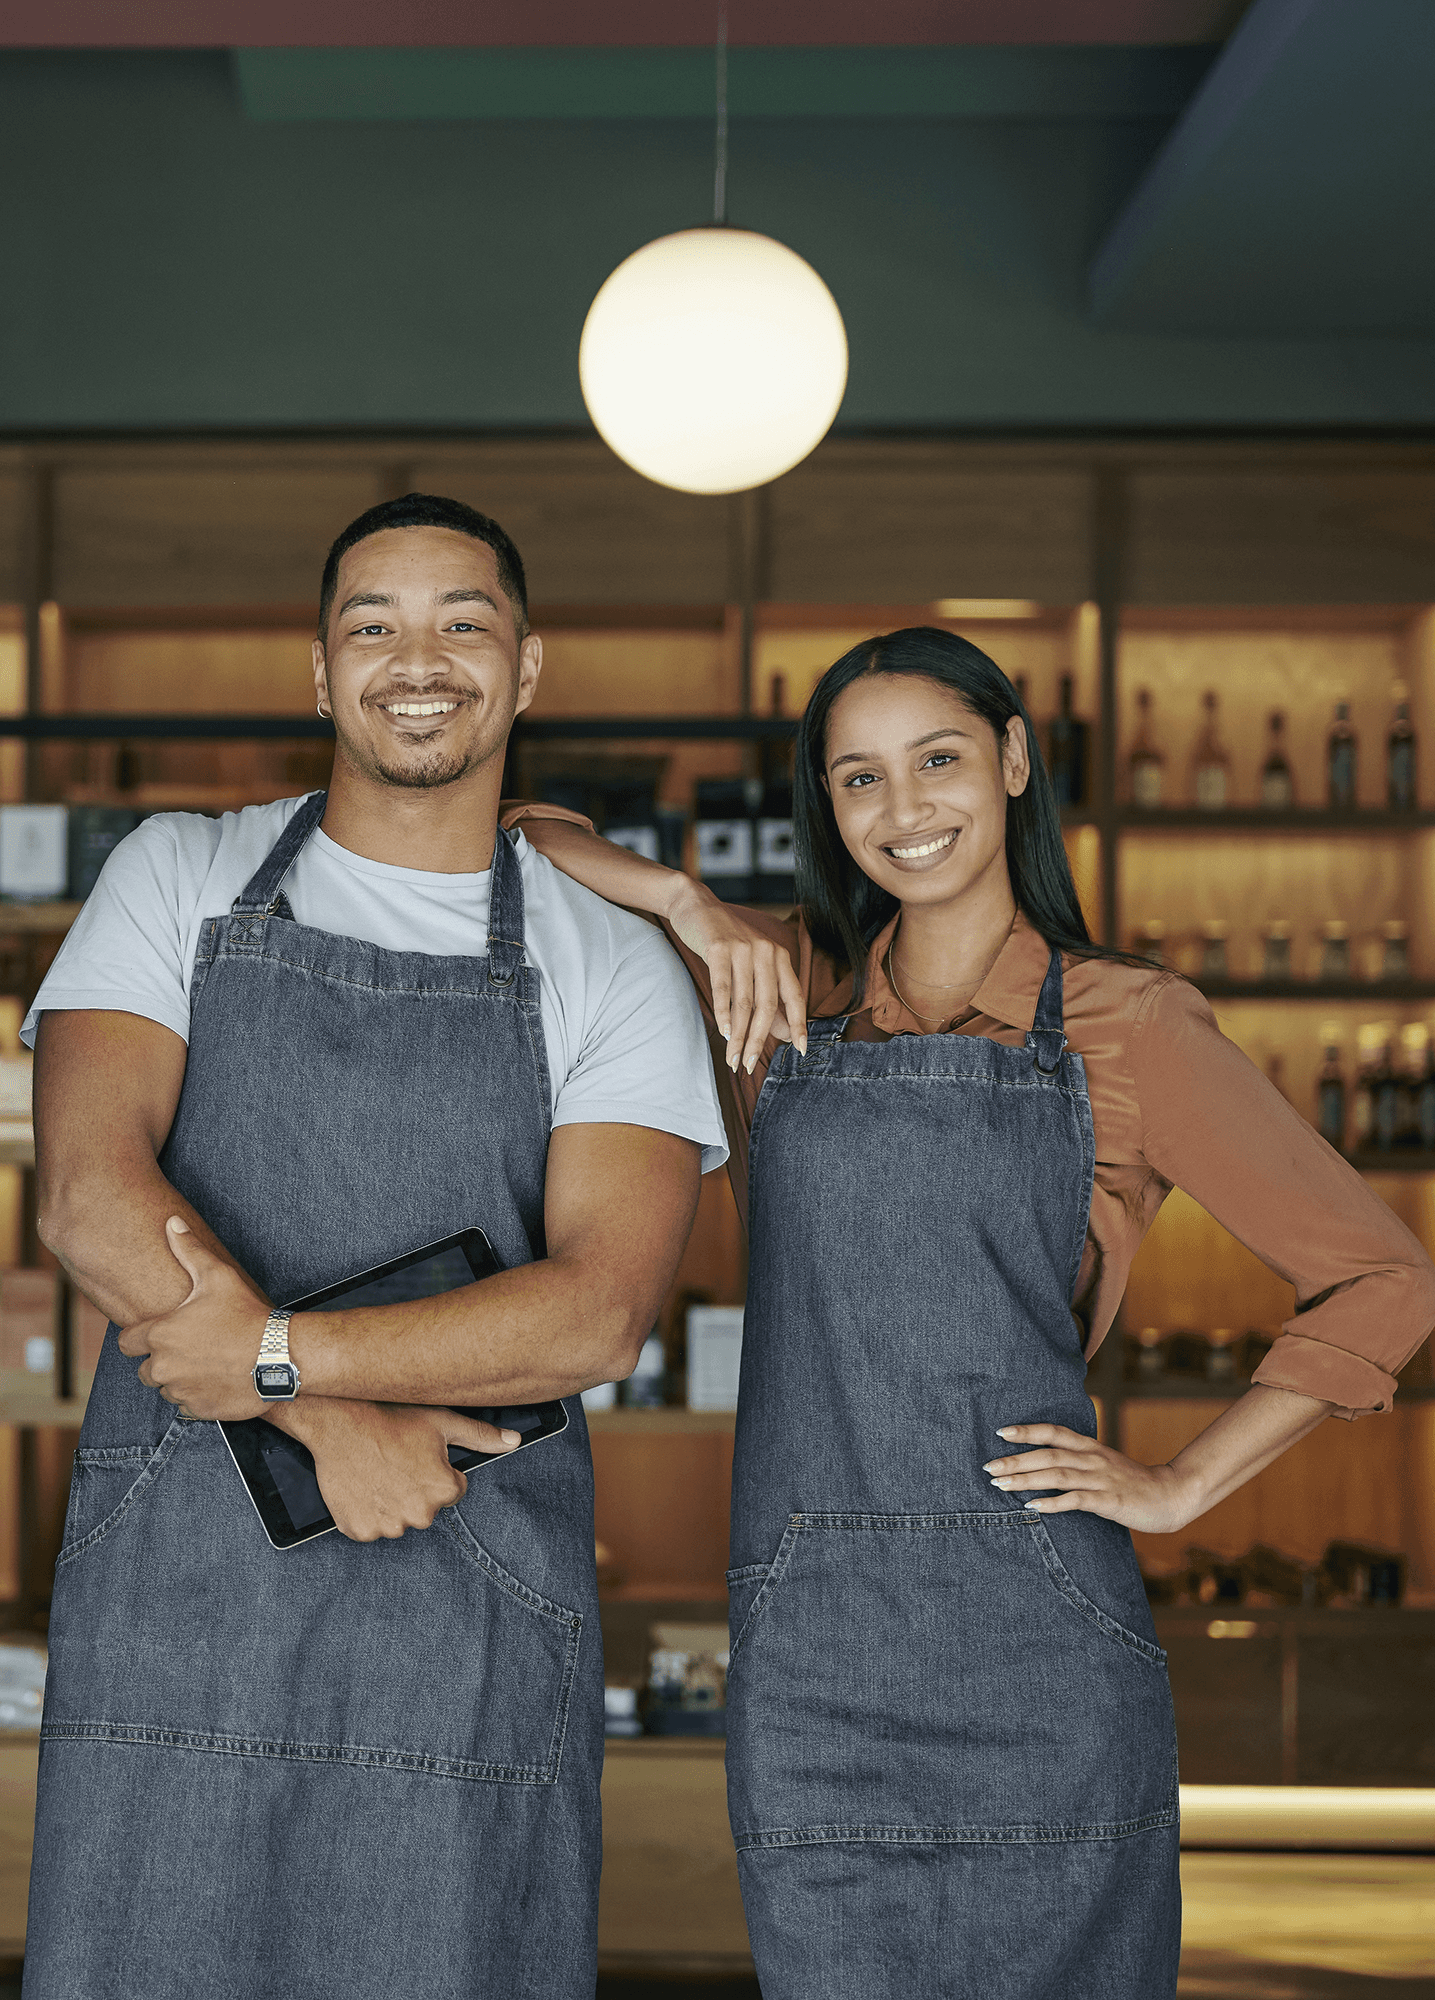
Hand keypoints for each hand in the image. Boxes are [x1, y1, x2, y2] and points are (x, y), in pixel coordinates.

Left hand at [118, 1218, 269, 1419]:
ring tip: (207, 1363)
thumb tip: (172, 1223)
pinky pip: (185, 1406)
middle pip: (144, 1370)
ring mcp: (180, 1391)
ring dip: (179, 1379)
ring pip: (166, 1389)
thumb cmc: (246, 1314)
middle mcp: (162, 1367)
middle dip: (161, 1360)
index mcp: (160, 1335)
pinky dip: (196, 1396)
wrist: (279, 1355)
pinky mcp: (198, 1410)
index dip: (140, 1336)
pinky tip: (217, 1380)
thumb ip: (189, 1250)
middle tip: (191, 1347)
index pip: (126, 1343)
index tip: (159, 1332)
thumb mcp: (218, 1276)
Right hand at [291, 1400, 520, 1541]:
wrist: (338, 1420)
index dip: (436, 1471)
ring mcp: (386, 1526)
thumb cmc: (391, 1417)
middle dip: (415, 1489)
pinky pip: (369, 1528)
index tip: (418, 1455)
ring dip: (391, 1503)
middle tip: (396, 1461)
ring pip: (397, 1520)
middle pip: (425, 1509)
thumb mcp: (442, 1421)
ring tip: (378, 1471)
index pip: (453, 1491)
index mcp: (443, 1491)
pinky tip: (363, 1486)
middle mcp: (418, 1515)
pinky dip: (366, 1512)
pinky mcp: (358, 1530)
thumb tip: (514, 1441)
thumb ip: (482, 1435)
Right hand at [665, 877, 807, 1072]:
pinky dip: (724, 1013)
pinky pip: (723, 987)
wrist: (696, 907)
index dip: (799, 1024)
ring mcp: (743, 949)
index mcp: (779, 957)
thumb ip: (768, 1000)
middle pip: (767, 1005)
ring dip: (739, 1035)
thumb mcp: (750, 969)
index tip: (801, 1050)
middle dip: (759, 1039)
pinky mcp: (719, 948)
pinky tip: (724, 1032)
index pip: (794, 996)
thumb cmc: (725, 944)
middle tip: (750, 1065)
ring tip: (733, 1058)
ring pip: (744, 1001)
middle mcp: (766, 952)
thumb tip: (787, 1034)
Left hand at [983, 1422, 1198, 1534]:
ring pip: (1057, 1475)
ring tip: (1001, 1485)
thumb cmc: (1132, 1482)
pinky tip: (1032, 1507)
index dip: (1027, 1430)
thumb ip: (1077, 1461)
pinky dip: (1052, 1503)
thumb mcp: (1103, 1464)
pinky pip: (1076, 1500)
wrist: (1171, 1495)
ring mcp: (1101, 1479)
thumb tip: (1043, 1463)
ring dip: (1026, 1479)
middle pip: (1047, 1455)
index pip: (1053, 1432)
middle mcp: (1093, 1459)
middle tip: (988, 1467)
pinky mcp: (1109, 1501)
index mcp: (1090, 1447)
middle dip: (1015, 1460)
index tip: (1000, 1432)